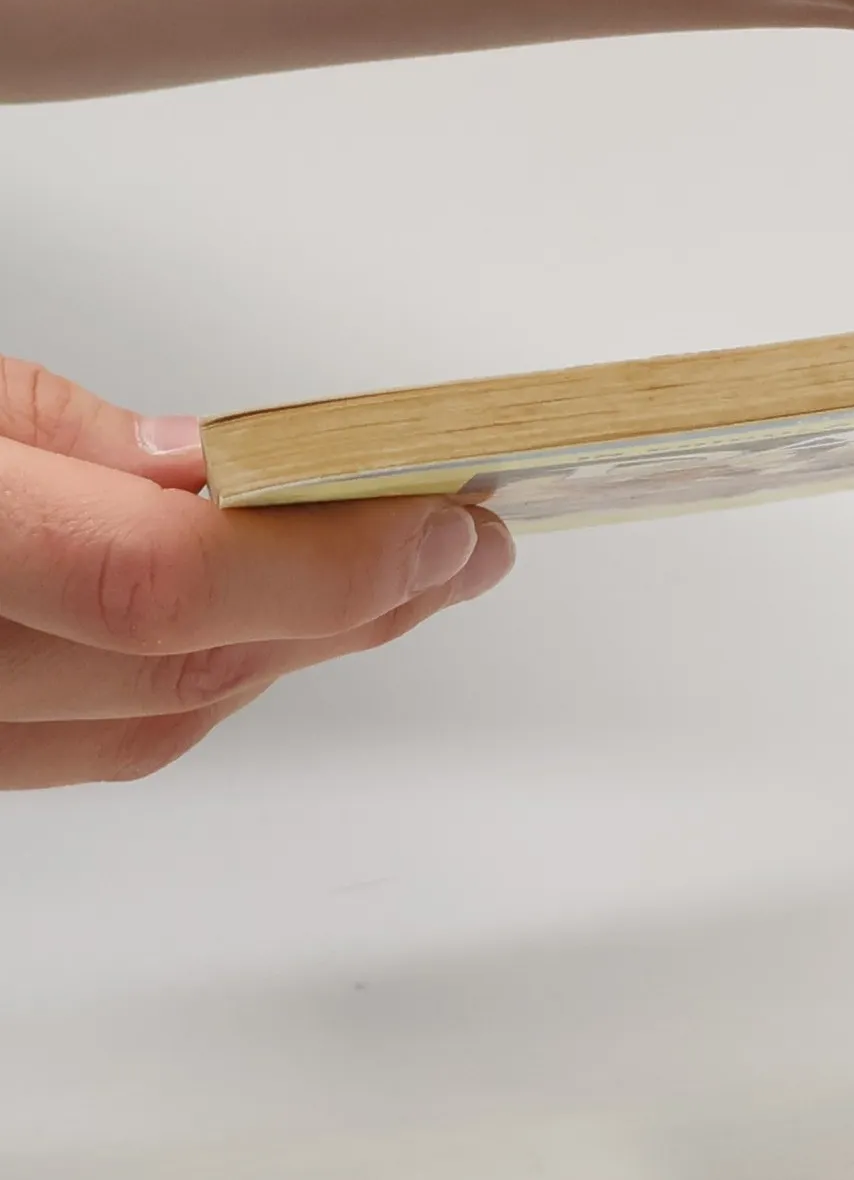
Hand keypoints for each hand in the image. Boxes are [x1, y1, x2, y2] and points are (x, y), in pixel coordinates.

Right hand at [0, 359, 513, 787]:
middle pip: (182, 667)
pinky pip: (94, 747)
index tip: (440, 526)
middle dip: (353, 603)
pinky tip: (273, 627)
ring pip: (151, 728)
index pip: (157, 581)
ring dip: (295, 647)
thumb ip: (60, 432)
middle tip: (466, 548)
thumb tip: (214, 467)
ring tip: (402, 580)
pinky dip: (199, 680)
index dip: (323, 563)